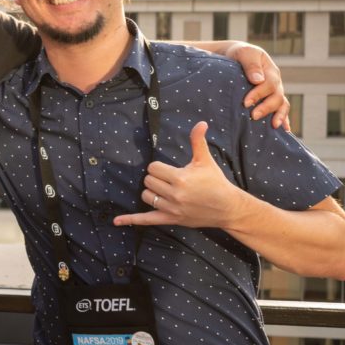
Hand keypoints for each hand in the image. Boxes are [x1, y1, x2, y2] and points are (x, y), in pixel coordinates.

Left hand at [113, 122, 248, 229]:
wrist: (227, 207)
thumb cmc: (215, 182)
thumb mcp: (205, 160)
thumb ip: (198, 141)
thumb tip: (201, 123)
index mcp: (180, 178)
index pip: (153, 168)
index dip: (159, 167)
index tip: (169, 170)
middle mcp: (175, 195)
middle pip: (148, 181)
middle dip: (156, 178)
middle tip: (169, 180)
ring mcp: (171, 209)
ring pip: (146, 196)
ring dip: (151, 192)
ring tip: (165, 190)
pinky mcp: (171, 220)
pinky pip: (146, 220)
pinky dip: (131, 220)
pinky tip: (116, 221)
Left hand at [228, 42, 289, 128]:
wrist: (237, 56)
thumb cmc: (240, 54)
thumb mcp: (244, 53)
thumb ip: (251, 64)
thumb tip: (258, 80)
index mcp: (270, 71)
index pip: (269, 84)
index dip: (259, 94)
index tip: (246, 102)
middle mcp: (275, 82)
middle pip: (277, 96)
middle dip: (266, 107)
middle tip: (254, 116)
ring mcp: (274, 91)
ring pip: (281, 104)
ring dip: (278, 115)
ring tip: (273, 126)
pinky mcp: (269, 98)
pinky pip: (281, 109)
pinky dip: (284, 119)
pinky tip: (284, 130)